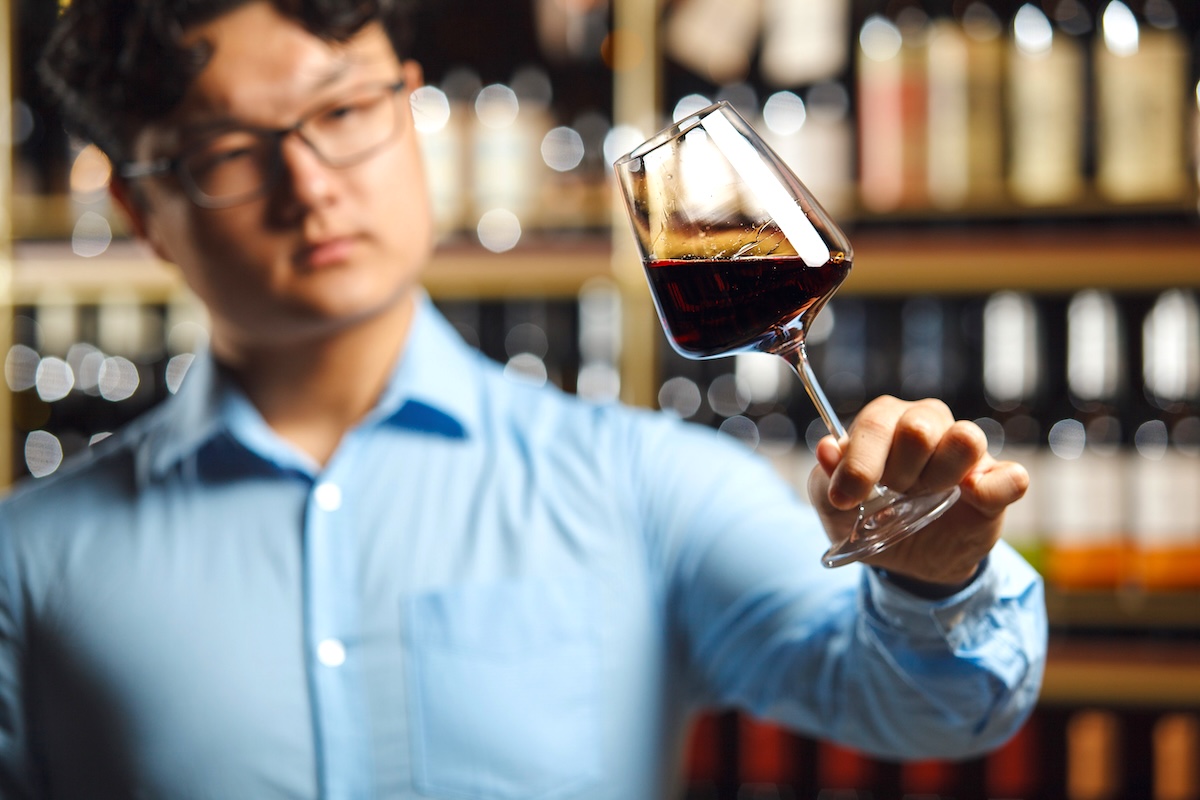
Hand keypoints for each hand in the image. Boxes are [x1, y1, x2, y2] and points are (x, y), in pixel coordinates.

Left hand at [807, 396, 1029, 585]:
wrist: (905, 560)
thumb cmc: (866, 518)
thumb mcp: (833, 506)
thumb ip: (825, 478)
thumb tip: (826, 448)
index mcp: (885, 421)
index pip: (876, 421)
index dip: (861, 462)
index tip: (847, 499)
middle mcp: (928, 423)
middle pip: (918, 427)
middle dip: (899, 472)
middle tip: (893, 495)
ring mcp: (968, 451)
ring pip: (965, 439)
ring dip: (939, 478)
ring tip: (925, 498)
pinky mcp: (998, 481)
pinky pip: (1012, 476)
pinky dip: (991, 489)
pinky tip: (970, 499)